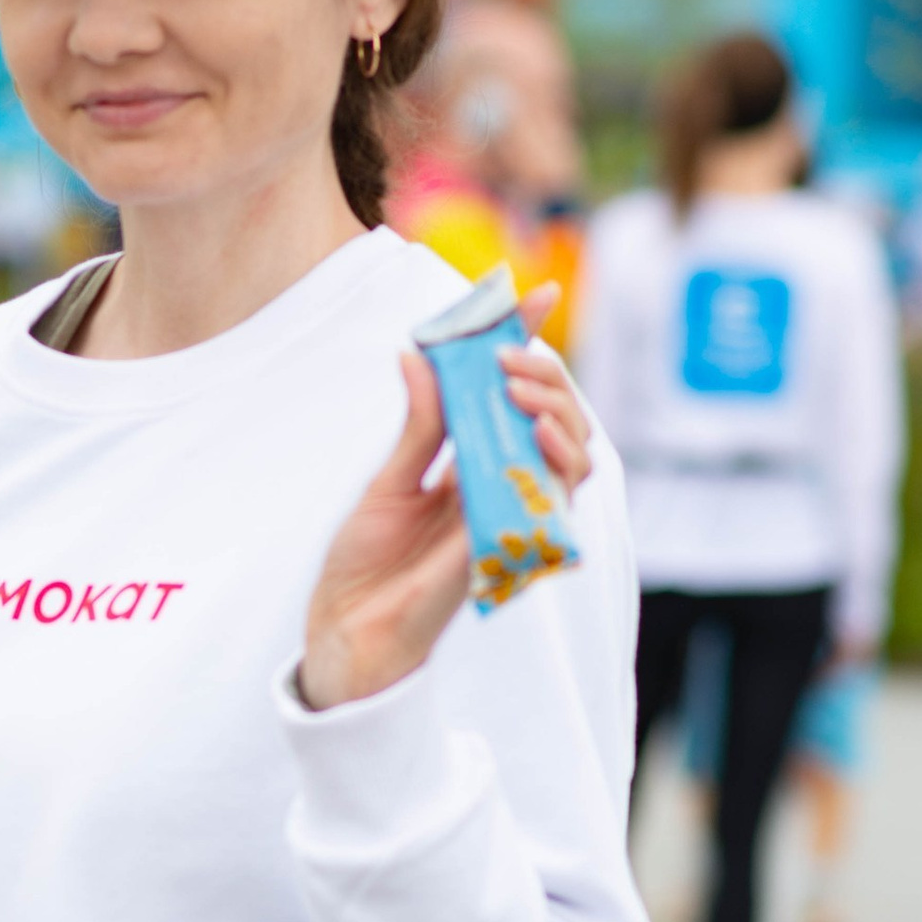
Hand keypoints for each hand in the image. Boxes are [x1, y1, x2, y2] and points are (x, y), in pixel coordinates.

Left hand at [299, 287, 592, 711]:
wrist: (349, 630)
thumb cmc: (365, 563)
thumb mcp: (388, 481)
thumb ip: (418, 425)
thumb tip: (420, 355)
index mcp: (470, 459)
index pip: (512, 390)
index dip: (529, 340)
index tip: (537, 292)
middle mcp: (500, 482)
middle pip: (553, 413)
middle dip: (542, 371)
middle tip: (509, 352)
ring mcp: (513, 510)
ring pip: (573, 450)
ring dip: (556, 408)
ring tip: (518, 387)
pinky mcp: (516, 542)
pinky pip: (558, 496)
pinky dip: (559, 457)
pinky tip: (539, 430)